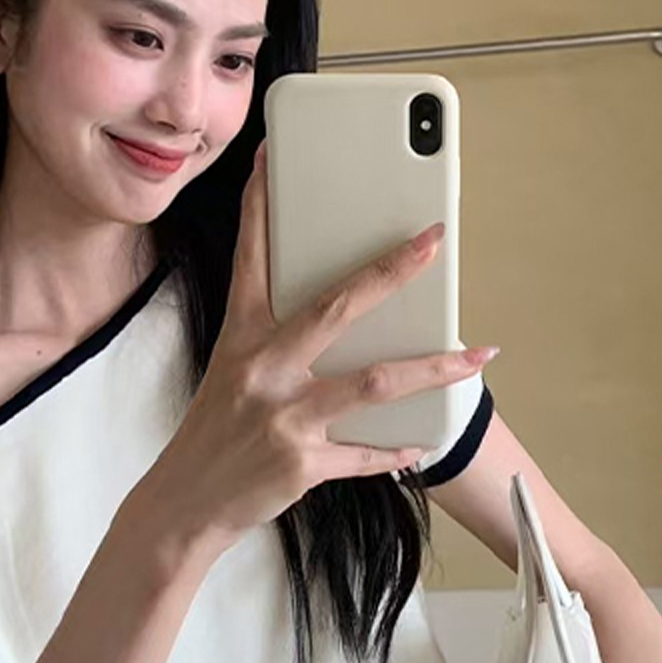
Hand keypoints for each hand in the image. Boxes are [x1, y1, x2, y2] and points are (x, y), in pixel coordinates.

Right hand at [138, 140, 495, 555]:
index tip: (271, 158)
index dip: (259, 207)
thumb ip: (276, 342)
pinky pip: (366, 453)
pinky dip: (397, 449)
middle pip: (338, 307)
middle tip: (433, 240)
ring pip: (375, 382)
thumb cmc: (214, 435)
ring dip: (434, 368)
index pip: (252, 259)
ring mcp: (283, 417)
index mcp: (241, 338)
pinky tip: (420, 441)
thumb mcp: (231, 374)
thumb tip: (340, 315)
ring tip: (477, 356)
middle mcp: (263, 370)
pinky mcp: (301, 463)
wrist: (184, 504)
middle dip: (391, 270)